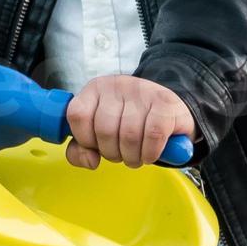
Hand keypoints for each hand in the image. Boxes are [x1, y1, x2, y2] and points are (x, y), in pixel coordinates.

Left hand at [63, 74, 193, 168]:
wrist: (169, 111)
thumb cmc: (129, 124)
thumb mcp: (99, 134)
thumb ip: (80, 150)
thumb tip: (90, 161)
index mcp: (96, 88)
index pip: (77, 115)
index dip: (85, 139)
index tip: (95, 146)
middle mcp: (118, 84)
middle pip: (104, 130)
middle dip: (111, 153)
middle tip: (120, 154)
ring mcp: (144, 90)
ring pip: (129, 135)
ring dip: (131, 157)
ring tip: (135, 156)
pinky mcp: (166, 102)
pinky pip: (153, 135)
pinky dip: (150, 153)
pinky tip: (150, 154)